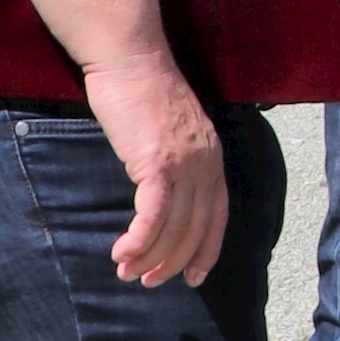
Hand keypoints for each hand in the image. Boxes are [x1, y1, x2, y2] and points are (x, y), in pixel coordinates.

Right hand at [79, 43, 227, 288]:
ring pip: (173, 227)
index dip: (207, 249)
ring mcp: (185, 162)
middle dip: (173, 262)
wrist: (130, 59)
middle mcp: (206, 161)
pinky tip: (121, 252)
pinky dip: (138, 240)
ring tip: (126, 271)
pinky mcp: (157, 163)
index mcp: (212, 155)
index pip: (218, 214)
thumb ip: (174, 161)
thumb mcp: (170, 132)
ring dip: (148, 256)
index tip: (194, 277)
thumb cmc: (141, 92)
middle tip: (148, 281)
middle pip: (196, 228)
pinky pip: (152, 216)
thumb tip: (161, 196)